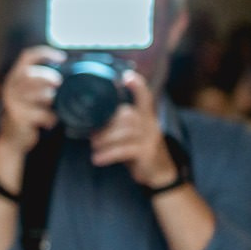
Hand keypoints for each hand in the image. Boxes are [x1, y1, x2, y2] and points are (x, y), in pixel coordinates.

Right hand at [0, 45, 63, 161]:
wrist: (12, 138)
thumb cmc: (27, 112)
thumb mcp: (30, 94)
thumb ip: (42, 83)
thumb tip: (70, 73)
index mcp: (15, 78)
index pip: (26, 57)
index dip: (44, 53)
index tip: (62, 57)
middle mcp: (11, 88)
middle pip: (29, 74)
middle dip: (47, 76)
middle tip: (59, 83)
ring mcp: (13, 103)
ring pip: (36, 94)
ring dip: (49, 98)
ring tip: (53, 105)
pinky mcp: (19, 117)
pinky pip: (41, 114)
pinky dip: (50, 118)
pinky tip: (51, 121)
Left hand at [89, 72, 176, 186]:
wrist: (159, 173)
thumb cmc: (139, 150)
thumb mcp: (131, 135)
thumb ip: (118, 125)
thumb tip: (90, 122)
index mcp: (146, 117)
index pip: (145, 97)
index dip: (137, 86)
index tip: (127, 76)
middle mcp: (150, 124)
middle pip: (127, 116)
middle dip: (106, 125)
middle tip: (91, 136)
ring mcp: (150, 138)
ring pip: (124, 133)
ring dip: (104, 140)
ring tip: (94, 147)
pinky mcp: (147, 153)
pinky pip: (124, 150)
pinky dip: (108, 154)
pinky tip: (97, 159)